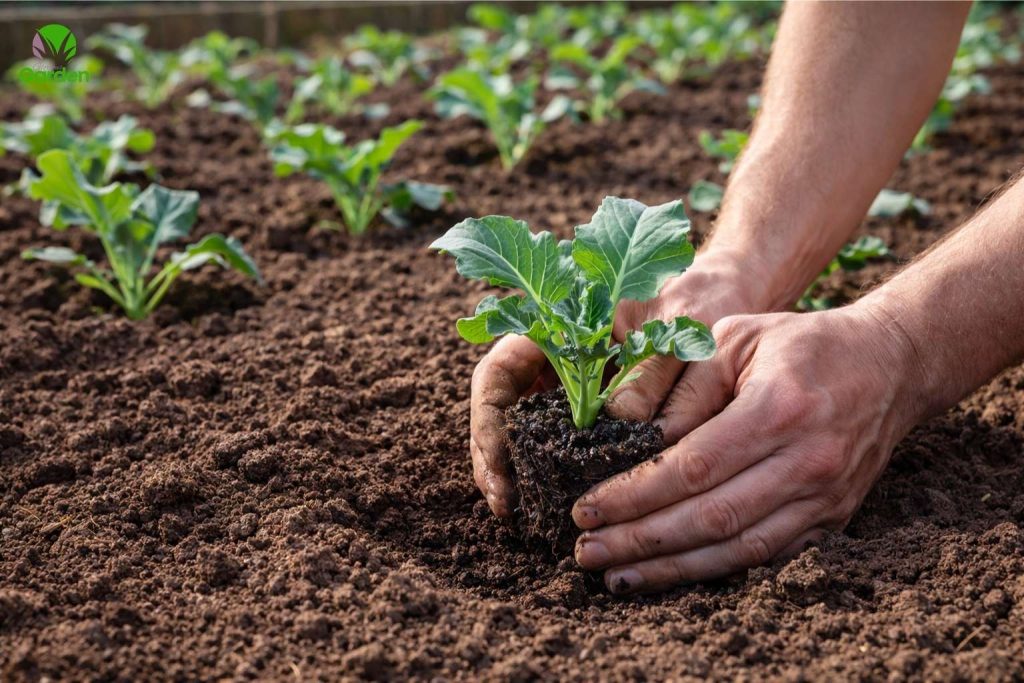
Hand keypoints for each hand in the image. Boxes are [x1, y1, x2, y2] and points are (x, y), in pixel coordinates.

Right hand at [470, 249, 761, 516]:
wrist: (723, 298)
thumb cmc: (694, 300)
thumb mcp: (675, 327)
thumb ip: (649, 368)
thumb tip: (620, 421)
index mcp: (555, 324)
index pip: (498, 371)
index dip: (489, 419)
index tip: (499, 462)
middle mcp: (552, 355)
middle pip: (500, 406)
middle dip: (492, 456)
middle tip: (504, 502)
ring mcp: (569, 384)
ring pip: (523, 428)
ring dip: (514, 470)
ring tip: (516, 510)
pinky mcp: (592, 410)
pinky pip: (559, 442)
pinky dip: (550, 472)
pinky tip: (555, 502)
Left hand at [573, 306, 923, 593]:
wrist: (892, 366)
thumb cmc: (804, 344)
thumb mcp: (737, 336)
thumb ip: (687, 384)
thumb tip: (637, 437)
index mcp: (778, 409)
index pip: (691, 468)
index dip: (634, 495)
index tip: (587, 510)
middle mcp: (807, 461)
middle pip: (709, 518)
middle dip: (640, 541)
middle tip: (587, 552)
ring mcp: (825, 497)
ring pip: (737, 550)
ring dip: (671, 569)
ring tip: (618, 575)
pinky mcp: (832, 518)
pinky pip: (766, 555)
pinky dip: (715, 570)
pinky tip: (672, 573)